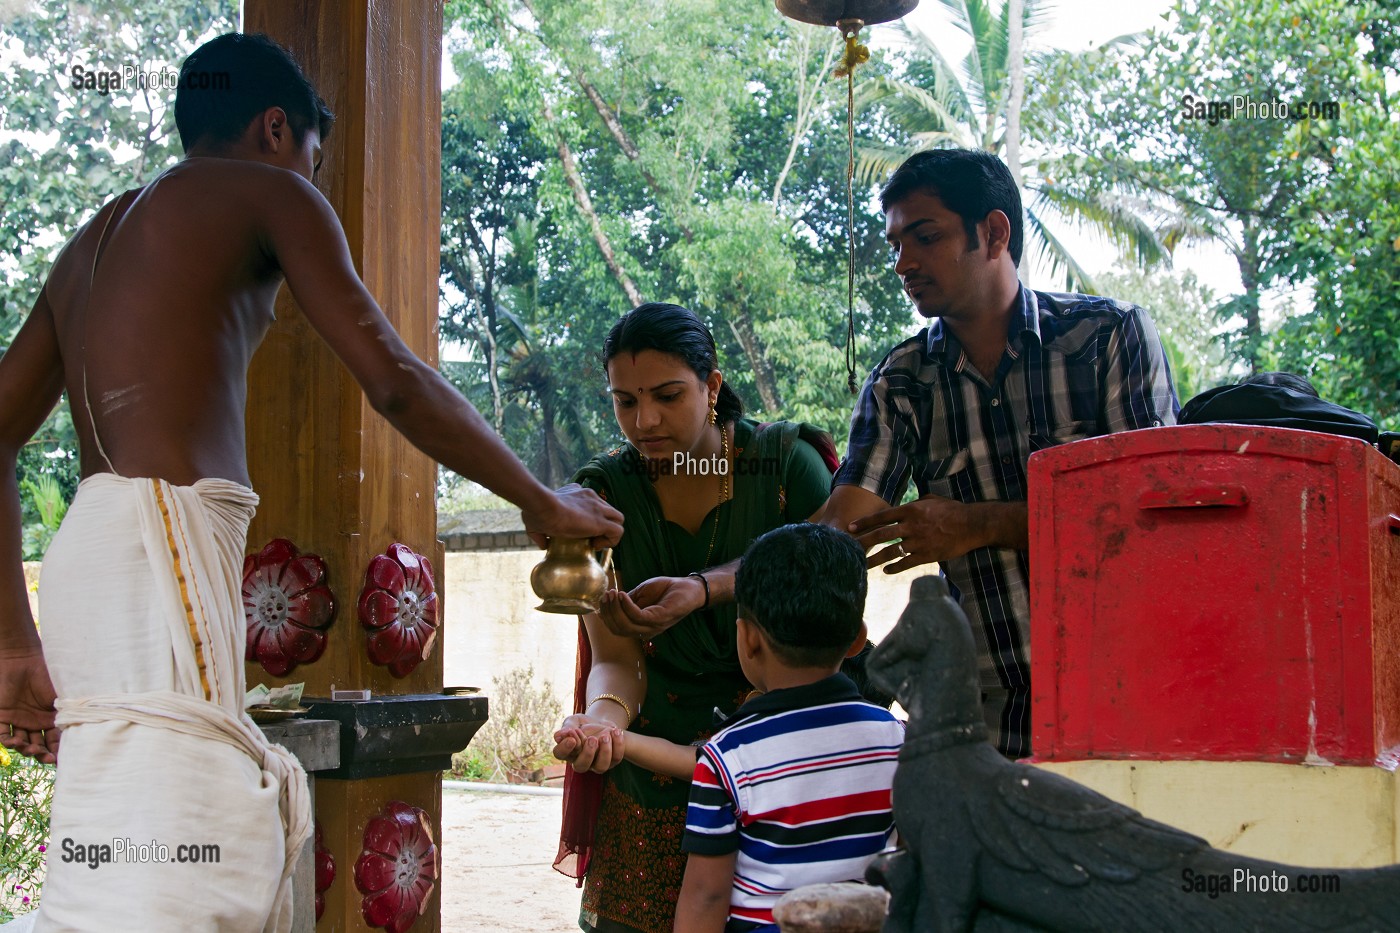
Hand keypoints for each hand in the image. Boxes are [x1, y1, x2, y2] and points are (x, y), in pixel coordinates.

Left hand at [0, 645, 58, 764]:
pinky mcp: (2, 716)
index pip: (55, 740)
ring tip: (31, 749)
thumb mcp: (62, 695)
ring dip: (26, 750)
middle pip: (38, 746)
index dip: (58, 751)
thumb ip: (70, 710)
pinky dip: (7, 742)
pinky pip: (1, 735)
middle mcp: (35, 722)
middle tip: (47, 758)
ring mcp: (18, 720)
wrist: (21, 659)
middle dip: (43, 755)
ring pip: (21, 743)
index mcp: (51, 718)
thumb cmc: (45, 674)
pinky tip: (15, 742)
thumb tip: (89, 728)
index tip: (62, 760)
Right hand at [522, 483, 622, 549]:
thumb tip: (543, 544)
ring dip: (610, 533)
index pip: (592, 502)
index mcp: (576, 492)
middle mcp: (591, 497)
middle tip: (590, 537)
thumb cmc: (536, 511)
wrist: (543, 506)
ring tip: (595, 542)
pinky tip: (596, 546)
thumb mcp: (534, 521)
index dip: (590, 517)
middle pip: (608, 511)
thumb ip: (539, 534)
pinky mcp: (601, 521)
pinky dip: (612, 540)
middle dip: (604, 525)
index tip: (580, 530)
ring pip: (618, 518)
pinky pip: (618, 531)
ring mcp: (598, 507)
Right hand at [552, 715, 623, 772]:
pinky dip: (618, 744)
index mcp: (568, 750)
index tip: (572, 738)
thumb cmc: (584, 724)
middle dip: (587, 754)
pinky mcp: (612, 761)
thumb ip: (568, 727)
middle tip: (592, 739)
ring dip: (604, 751)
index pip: (560, 754)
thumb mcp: (575, 721)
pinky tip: (616, 732)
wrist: (602, 723)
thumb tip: (559, 735)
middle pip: (581, 766)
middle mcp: (580, 761)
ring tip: (605, 736)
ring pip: (601, 767)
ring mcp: (596, 764)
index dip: (564, 748)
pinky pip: (616, 757)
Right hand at [596, 576, 703, 638]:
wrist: (687, 586)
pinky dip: (626, 606)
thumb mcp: (640, 594)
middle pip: (618, 629)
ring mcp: (653, 627)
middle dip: (608, 612)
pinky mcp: (659, 619)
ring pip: (625, 626)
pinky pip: (637, 616)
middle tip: (605, 595)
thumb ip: (625, 601)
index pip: (616, 628)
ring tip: (612, 593)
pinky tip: (622, 595)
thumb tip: (608, 602)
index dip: (605, 615)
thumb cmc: (665, 590)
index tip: (600, 599)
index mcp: (639, 627)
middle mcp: (645, 631)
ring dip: (615, 609)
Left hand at [849, 494, 989, 574]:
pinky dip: (895, 567)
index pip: (883, 516)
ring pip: (891, 551)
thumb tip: (906, 506)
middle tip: (849, 548)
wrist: (972, 525)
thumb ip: (917, 503)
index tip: (851, 527)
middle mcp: (912, 526)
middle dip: (863, 541)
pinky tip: (886, 571)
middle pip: (882, 534)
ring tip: (862, 566)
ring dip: (875, 559)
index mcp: (911, 510)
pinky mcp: (927, 555)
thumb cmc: (953, 510)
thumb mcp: (932, 500)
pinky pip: (906, 563)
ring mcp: (919, 542)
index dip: (865, 522)